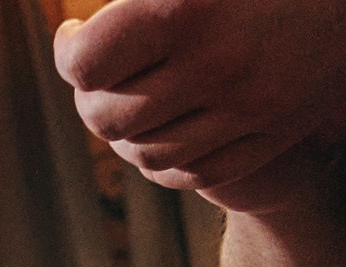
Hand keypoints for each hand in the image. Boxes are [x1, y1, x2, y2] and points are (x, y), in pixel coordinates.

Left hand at [53, 0, 345, 197]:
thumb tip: (89, 19)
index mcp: (188, 8)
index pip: (88, 61)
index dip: (68, 51)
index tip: (73, 35)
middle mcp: (217, 65)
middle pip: (108, 116)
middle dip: (90, 97)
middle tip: (96, 73)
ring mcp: (250, 108)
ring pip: (146, 152)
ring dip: (124, 132)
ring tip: (127, 98)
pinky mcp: (277, 132)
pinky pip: (196, 171)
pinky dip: (164, 160)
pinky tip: (163, 129)